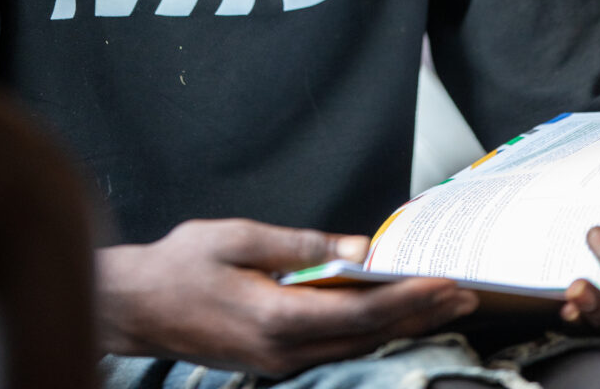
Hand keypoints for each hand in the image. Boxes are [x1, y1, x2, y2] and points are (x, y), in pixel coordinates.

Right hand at [96, 218, 478, 376]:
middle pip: (368, 336)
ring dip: (401, 324)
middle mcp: (284, 351)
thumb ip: (301, 246)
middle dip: (420, 313)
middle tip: (465, 292)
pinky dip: (368, 330)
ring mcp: (278, 363)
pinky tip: (386, 312)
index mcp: (276, 318)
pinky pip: (333, 348)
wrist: (134, 307)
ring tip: (440, 301)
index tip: (447, 282)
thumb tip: (360, 248)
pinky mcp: (273, 361)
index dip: (409, 298)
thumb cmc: (180, 264)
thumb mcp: (238, 237)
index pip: (361, 312)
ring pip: (355, 347)